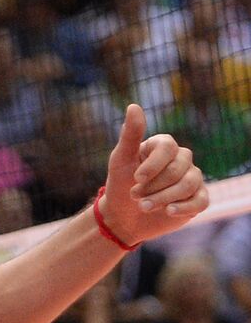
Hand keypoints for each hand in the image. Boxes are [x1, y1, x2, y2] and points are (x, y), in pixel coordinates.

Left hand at [99, 104, 208, 245]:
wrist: (123, 217)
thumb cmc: (120, 184)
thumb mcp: (120, 159)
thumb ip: (130, 134)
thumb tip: (133, 106)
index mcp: (163, 146)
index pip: (168, 147)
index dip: (153, 164)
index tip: (136, 178)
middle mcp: (181, 159)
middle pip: (178, 169)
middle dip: (154, 186)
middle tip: (135, 196)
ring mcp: (192, 178)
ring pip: (189, 185)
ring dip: (163, 198)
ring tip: (144, 206)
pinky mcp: (198, 199)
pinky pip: (201, 201)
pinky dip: (183, 207)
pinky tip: (169, 212)